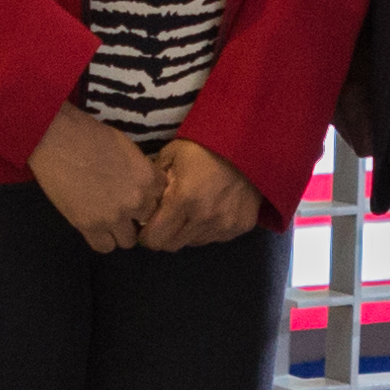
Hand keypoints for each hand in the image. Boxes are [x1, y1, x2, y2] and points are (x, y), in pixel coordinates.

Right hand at [30, 107, 160, 251]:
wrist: (57, 139)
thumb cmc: (91, 136)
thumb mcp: (128, 149)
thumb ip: (141, 172)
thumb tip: (145, 186)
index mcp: (148, 179)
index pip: (162, 201)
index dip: (150, 200)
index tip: (139, 197)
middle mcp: (136, 201)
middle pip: (148, 222)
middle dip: (137, 217)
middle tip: (123, 209)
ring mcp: (114, 217)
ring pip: (128, 241)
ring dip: (121, 231)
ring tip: (108, 220)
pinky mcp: (90, 226)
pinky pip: (104, 247)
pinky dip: (102, 239)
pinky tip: (95, 227)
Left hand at [137, 141, 267, 254]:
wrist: (249, 144)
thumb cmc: (204, 148)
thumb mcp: (171, 155)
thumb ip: (152, 183)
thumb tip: (140, 203)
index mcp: (183, 200)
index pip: (155, 239)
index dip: (146, 235)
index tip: (147, 225)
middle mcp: (205, 219)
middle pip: (172, 245)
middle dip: (165, 235)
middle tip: (167, 217)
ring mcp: (226, 225)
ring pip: (193, 243)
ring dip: (187, 232)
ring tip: (191, 209)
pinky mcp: (241, 227)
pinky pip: (214, 238)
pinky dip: (207, 229)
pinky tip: (210, 209)